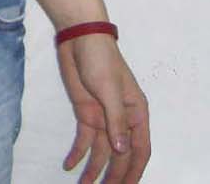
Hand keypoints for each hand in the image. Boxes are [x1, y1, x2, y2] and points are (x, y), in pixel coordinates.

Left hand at [57, 34, 150, 182]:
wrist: (79, 39)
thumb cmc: (101, 60)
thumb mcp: (110, 89)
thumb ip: (116, 120)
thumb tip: (121, 150)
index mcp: (136, 114)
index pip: (140, 149)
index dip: (134, 171)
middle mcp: (122, 120)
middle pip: (120, 155)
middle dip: (113, 175)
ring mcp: (103, 118)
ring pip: (101, 151)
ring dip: (94, 169)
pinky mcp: (86, 114)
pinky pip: (84, 140)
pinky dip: (78, 153)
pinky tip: (69, 165)